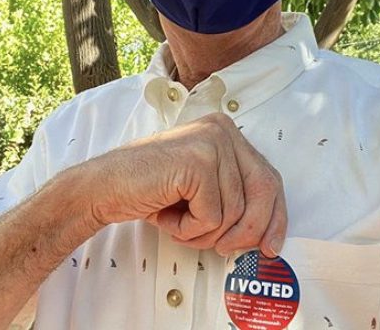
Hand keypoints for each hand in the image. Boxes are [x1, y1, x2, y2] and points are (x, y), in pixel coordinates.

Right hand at [88, 113, 286, 257]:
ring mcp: (211, 142)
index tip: (271, 246)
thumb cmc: (150, 190)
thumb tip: (267, 234)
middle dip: (247, 230)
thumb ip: (233, 196)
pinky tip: (167, 214)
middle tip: (221, 248)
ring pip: (236, 212)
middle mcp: (222, 131)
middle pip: (263, 192)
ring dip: (205, 232)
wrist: (104, 188)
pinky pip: (212, 217)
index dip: (275, 217)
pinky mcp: (197, 162)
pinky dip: (189, 229)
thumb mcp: (202, 189)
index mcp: (226, 132)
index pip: (269, 178)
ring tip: (177, 219)